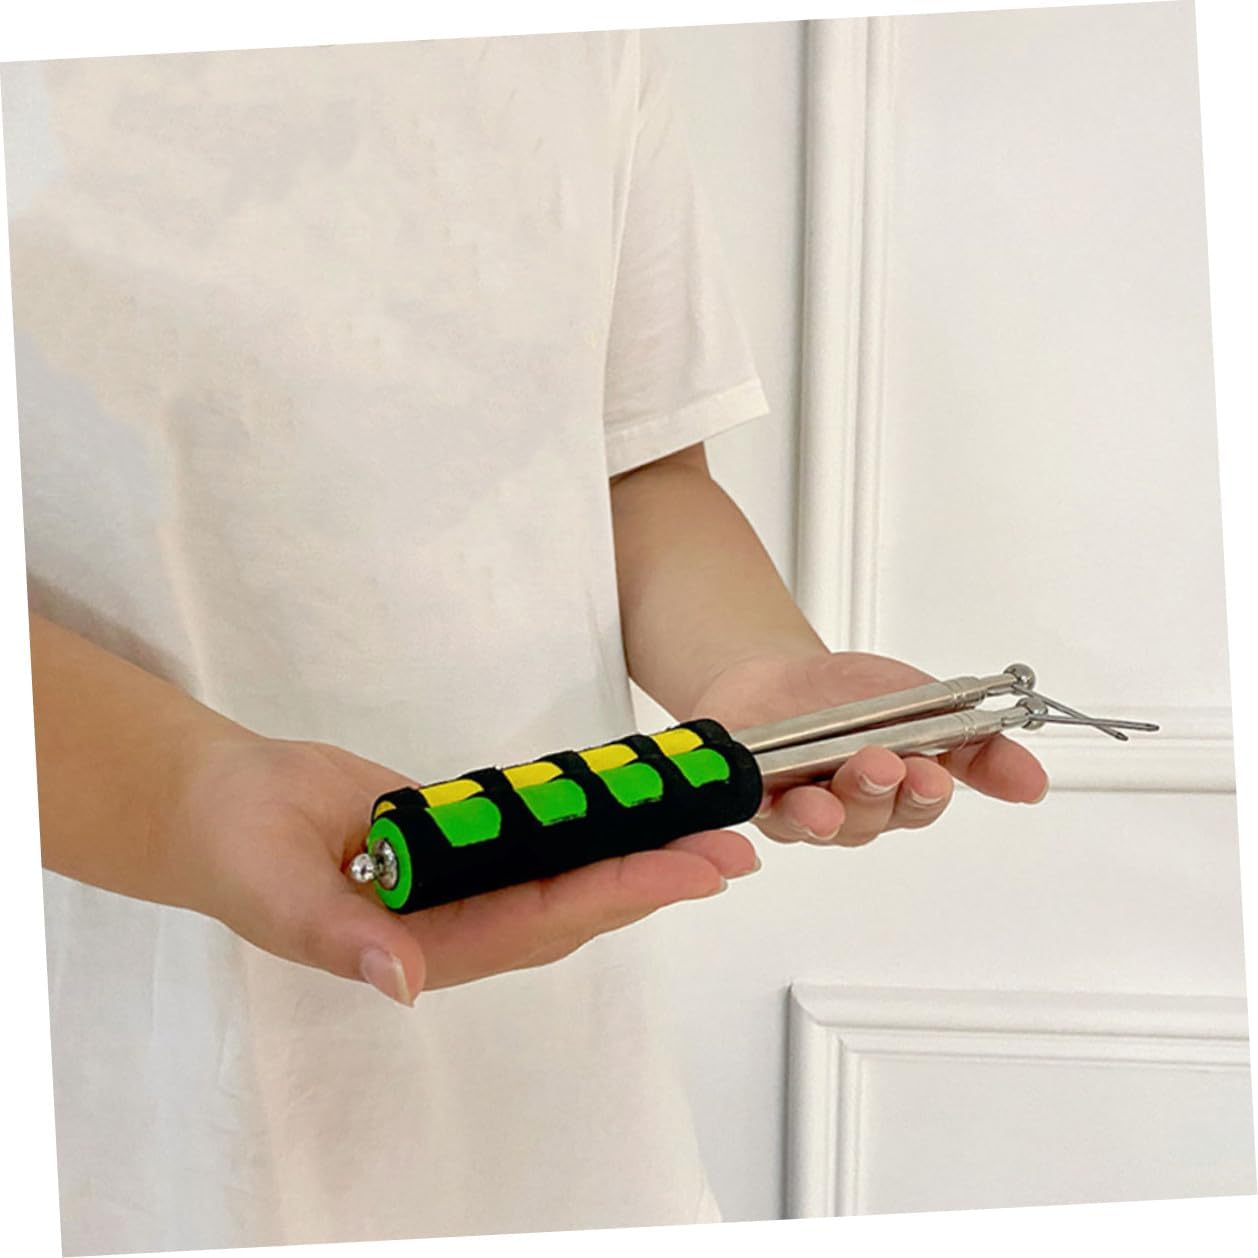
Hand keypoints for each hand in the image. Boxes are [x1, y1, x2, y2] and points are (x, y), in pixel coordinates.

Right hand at [171, 732, 757, 1004]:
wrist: (225, 804)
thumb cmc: (241, 850)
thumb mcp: (278, 894)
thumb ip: (340, 938)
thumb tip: (402, 984)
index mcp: (427, 945)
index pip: (540, 924)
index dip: (616, 896)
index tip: (685, 872)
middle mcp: (461, 920)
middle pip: (575, 905)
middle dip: (653, 879)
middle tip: (730, 852)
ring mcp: (467, 880)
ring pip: (566, 872)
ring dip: (633, 851)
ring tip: (703, 826)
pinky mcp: (465, 840)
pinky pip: (536, 835)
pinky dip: (586, 822)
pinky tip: (630, 804)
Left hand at [690, 650, 1048, 847]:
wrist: (778, 678)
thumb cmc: (850, 697)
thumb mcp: (921, 704)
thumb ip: (977, 745)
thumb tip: (1032, 782)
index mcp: (896, 792)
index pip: (917, 806)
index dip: (924, 794)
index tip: (930, 773)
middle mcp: (849, 809)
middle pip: (867, 819)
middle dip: (875, 793)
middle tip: (880, 766)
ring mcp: (798, 807)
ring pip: (814, 822)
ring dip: (823, 809)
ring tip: (826, 792)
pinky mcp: (751, 797)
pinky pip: (756, 812)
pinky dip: (762, 804)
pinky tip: (769, 794)